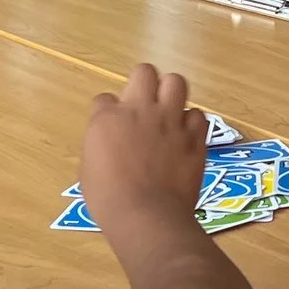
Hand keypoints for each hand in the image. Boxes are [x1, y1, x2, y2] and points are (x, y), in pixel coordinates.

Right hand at [78, 64, 206, 236]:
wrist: (147, 216)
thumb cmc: (109, 201)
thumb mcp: (89, 170)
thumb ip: (99, 146)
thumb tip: (109, 142)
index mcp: (107, 119)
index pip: (104, 98)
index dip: (109, 110)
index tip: (112, 125)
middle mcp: (139, 110)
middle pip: (144, 72)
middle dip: (143, 84)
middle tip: (144, 104)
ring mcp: (170, 120)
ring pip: (176, 82)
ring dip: (171, 94)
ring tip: (169, 111)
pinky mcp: (194, 136)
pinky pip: (198, 116)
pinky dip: (192, 124)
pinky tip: (187, 136)